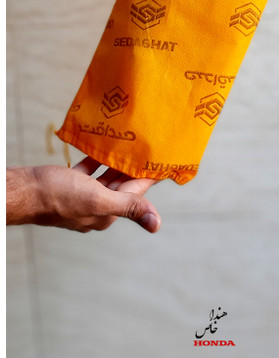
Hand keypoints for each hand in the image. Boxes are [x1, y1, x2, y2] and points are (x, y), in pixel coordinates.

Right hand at [6, 159, 160, 233]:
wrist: (25, 192)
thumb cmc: (60, 196)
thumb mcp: (99, 200)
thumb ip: (128, 207)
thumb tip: (156, 225)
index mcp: (106, 213)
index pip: (135, 194)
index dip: (148, 178)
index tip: (160, 163)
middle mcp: (96, 207)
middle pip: (121, 186)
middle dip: (132, 169)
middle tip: (146, 149)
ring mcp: (81, 196)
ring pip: (104, 178)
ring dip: (115, 164)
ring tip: (128, 146)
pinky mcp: (68, 184)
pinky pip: (87, 171)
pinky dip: (96, 160)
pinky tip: (101, 148)